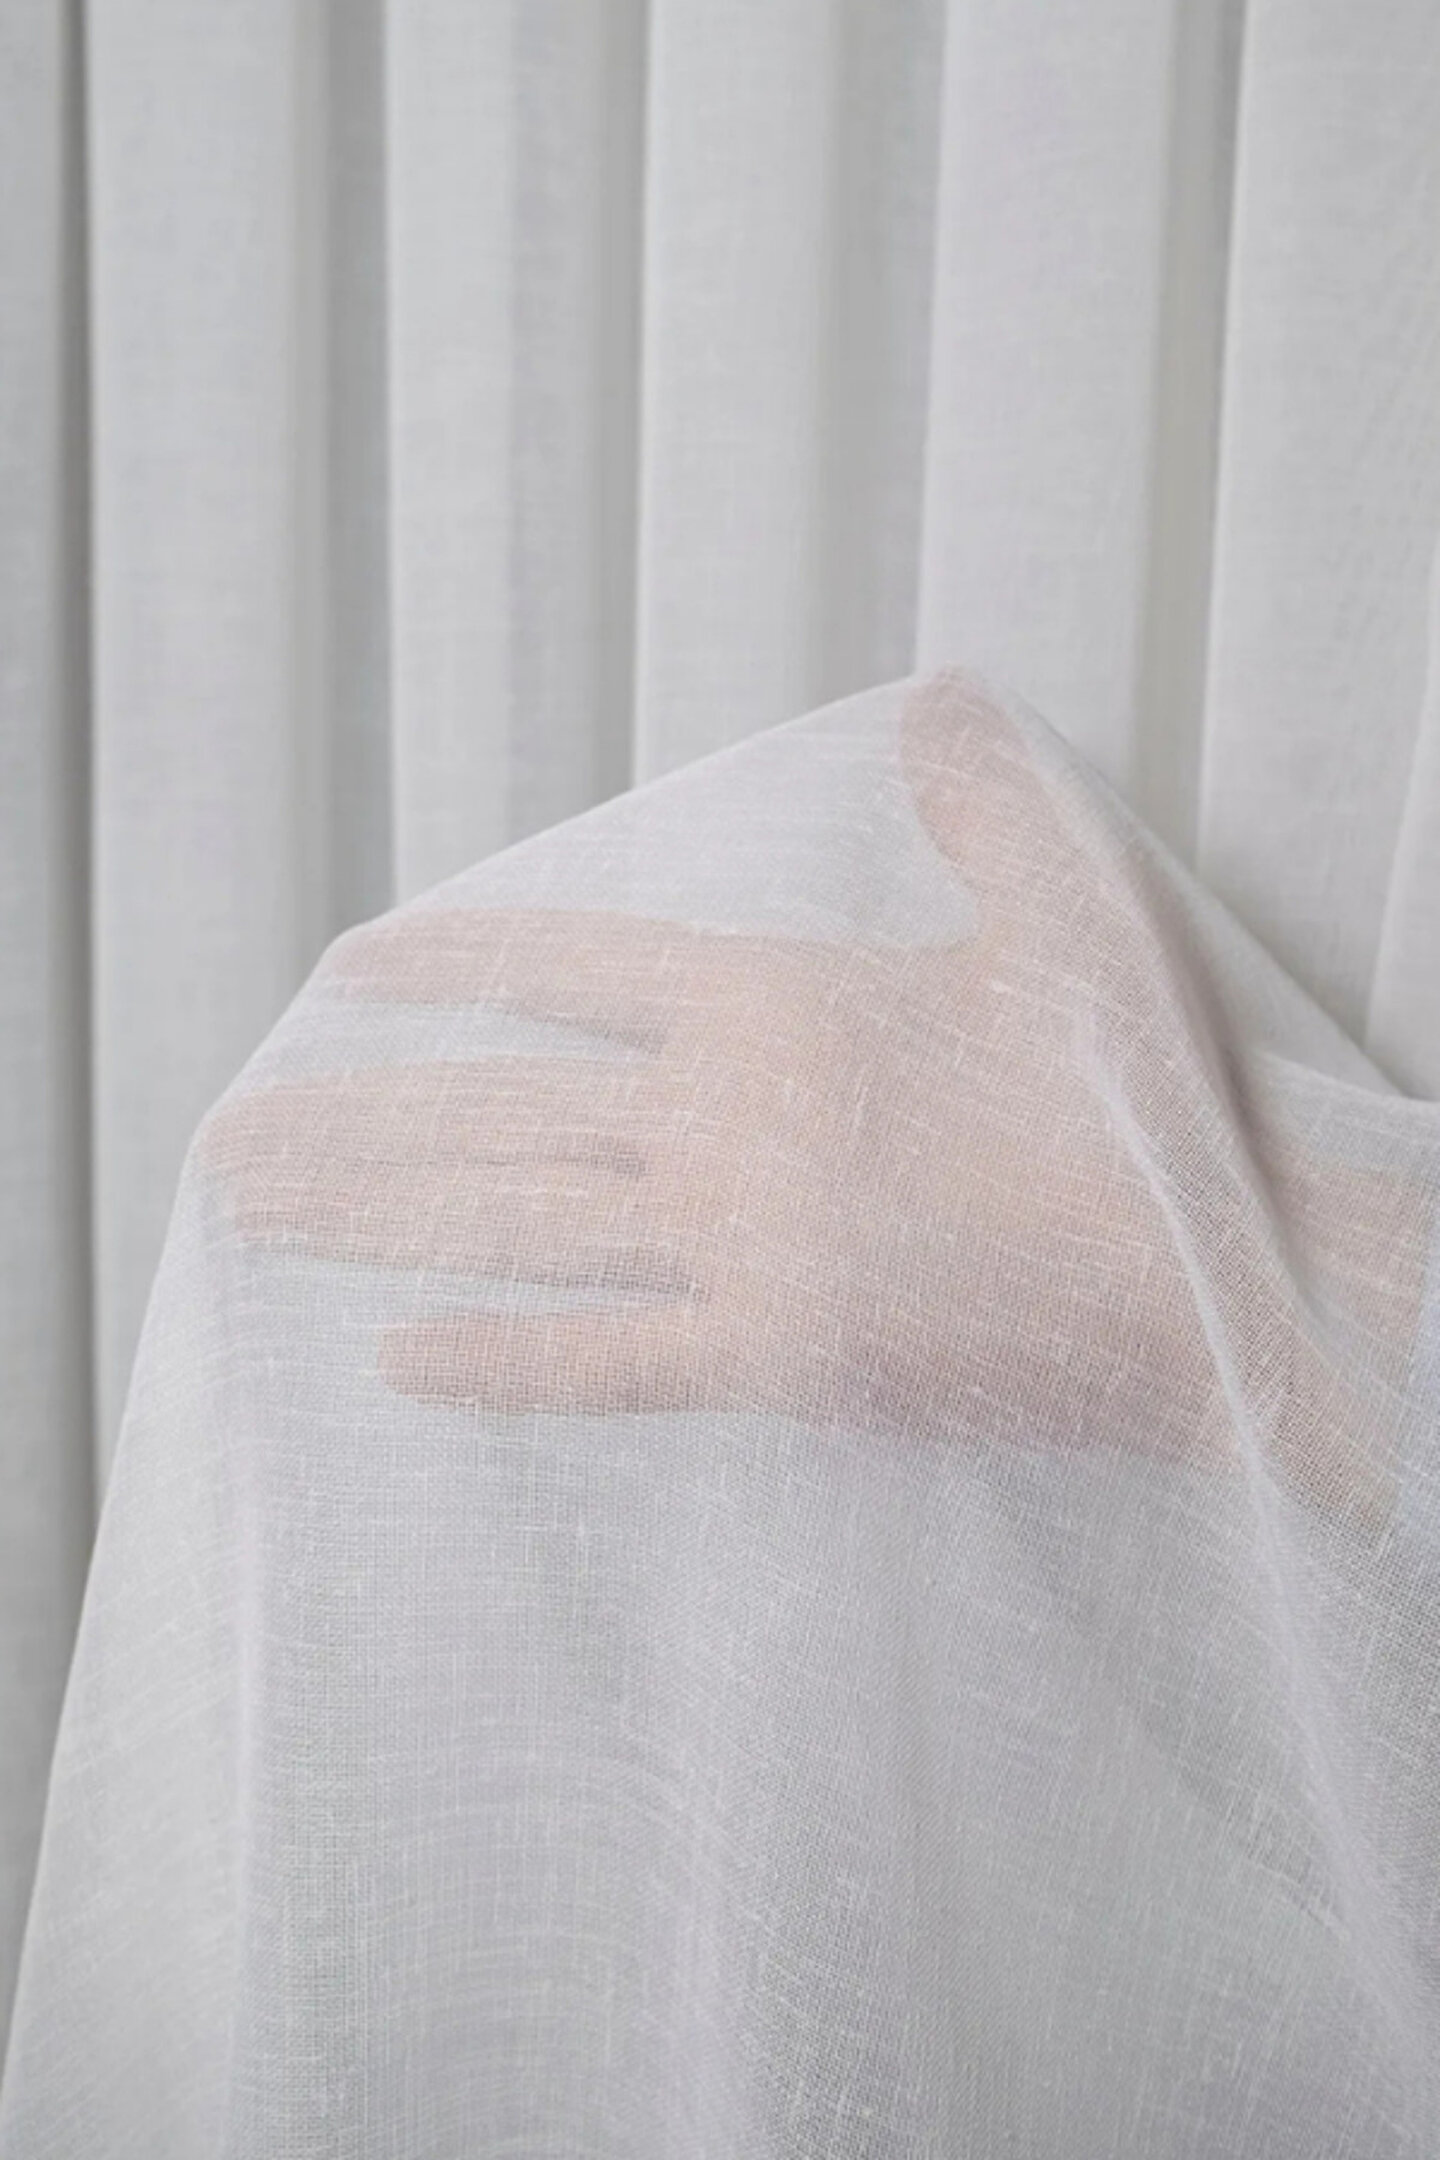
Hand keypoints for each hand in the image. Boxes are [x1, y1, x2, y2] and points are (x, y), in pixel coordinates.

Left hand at [199, 672, 1422, 1530]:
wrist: (1228, 1285)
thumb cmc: (1142, 1104)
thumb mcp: (1072, 912)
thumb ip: (985, 800)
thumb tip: (938, 694)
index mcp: (779, 1001)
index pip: (567, 965)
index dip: (447, 963)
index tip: (346, 975)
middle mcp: (728, 1120)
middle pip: (499, 1111)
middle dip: (353, 1121)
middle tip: (228, 1138)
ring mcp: (741, 1248)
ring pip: (516, 1227)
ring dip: (375, 1221)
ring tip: (260, 1217)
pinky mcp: (778, 1364)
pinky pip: (602, 1367)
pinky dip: (497, 1363)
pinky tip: (399, 1363)